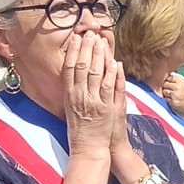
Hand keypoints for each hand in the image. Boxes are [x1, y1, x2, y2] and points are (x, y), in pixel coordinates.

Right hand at [61, 34, 118, 160]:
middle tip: (90, 33)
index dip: (73, 52)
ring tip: (101, 41)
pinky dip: (112, 73)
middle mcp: (79, 96)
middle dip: (86, 48)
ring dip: (99, 55)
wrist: (89, 150)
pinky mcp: (106, 108)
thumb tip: (75, 75)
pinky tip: (113, 61)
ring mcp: (93, 101)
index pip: (69, 68)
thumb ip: (73, 92)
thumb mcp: (71, 108)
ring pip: (95, 73)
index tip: (77, 38)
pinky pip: (109, 87)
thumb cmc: (80, 131)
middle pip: (82, 66)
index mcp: (69, 96)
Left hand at [161, 72, 183, 123]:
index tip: (170, 83)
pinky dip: (168, 100)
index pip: (169, 77)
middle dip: (165, 87)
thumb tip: (167, 80)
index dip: (168, 81)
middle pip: (164, 84)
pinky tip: (174, 101)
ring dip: (165, 94)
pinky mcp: (172, 102)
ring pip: (163, 91)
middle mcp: (177, 87)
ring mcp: (174, 95)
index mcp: (181, 82)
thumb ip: (177, 83)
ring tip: (173, 97)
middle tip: (170, 91)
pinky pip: (165, 99)